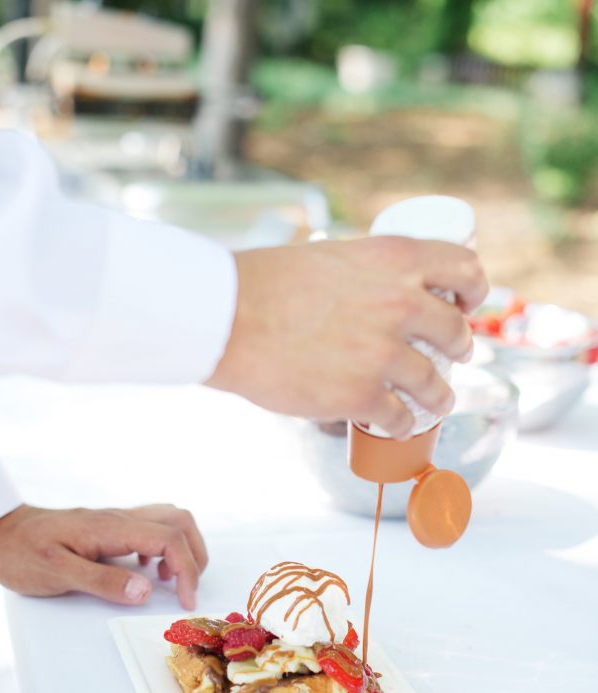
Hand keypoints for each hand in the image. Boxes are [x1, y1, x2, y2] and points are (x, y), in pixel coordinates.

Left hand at [0, 503, 207, 608]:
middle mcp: (119, 519)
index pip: (168, 539)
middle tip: (187, 589)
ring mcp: (117, 520)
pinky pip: (152, 527)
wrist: (0, 532)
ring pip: (170, 520)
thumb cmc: (22, 553)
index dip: (187, 571)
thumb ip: (103, 582)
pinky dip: (164, 548)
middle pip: (180, 521)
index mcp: (111, 528)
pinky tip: (148, 571)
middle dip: (195, 555)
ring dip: (183, 549)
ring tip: (171, 581)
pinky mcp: (111, 527)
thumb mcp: (57, 573)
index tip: (185, 601)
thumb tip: (145, 590)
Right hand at [207, 237, 487, 437]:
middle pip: (457, 333)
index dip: (473, 291)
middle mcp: (400, 304)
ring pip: (435, 386)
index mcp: (395, 260)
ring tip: (433, 404)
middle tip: (450, 358)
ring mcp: (383, 354)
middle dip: (459, 349)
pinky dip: (399, 425)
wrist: (228, 319)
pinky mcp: (361, 396)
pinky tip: (392, 425)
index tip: (467, 304)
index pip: (465, 269)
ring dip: (439, 398)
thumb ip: (363, 275)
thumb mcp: (330, 258)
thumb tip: (374, 294)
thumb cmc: (265, 285)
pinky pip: (399, 418)